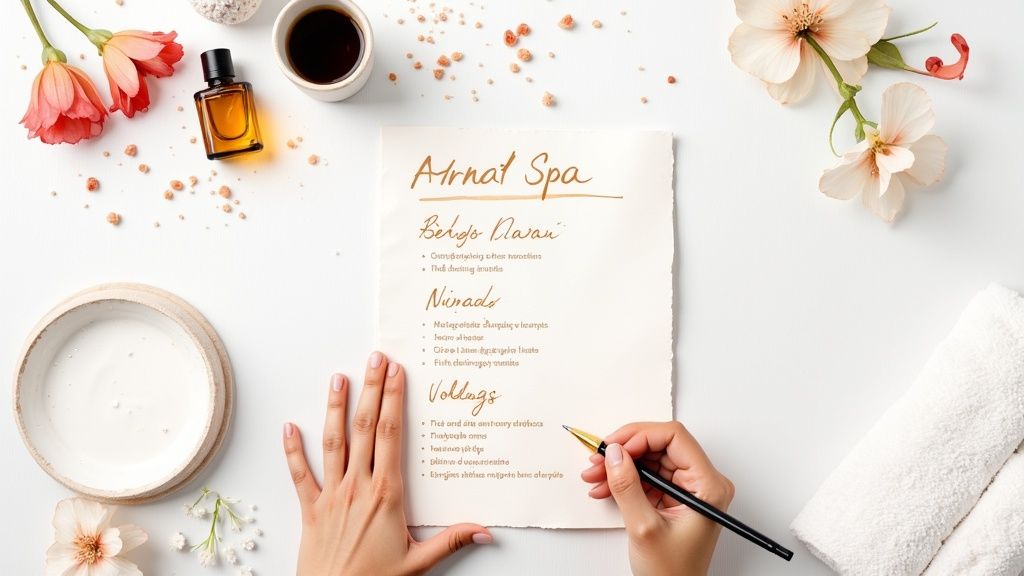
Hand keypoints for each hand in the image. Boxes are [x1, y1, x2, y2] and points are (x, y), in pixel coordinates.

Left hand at [283, 352, 492, 575]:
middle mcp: (358, 487)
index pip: (392, 436)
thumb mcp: (418, 563)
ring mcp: (332, 496)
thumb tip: (485, 531)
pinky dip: (292, 450)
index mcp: (387, 494)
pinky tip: (289, 427)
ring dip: (335, 408)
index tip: (396, 373)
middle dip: (372, 390)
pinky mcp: (311, 510)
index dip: (394, 400)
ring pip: (334, 442)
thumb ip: (451, 541)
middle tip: (375, 359)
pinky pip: (300, 475)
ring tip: (338, 379)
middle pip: (366, 428)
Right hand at [581, 422, 733, 575]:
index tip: (615, 447)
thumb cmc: (673, 573)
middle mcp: (702, 482)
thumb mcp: (644, 528)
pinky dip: (625, 478)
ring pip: (650, 459)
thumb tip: (615, 454)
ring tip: (595, 476)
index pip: (675, 437)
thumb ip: (627, 486)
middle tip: (598, 459)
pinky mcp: (675, 497)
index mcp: (708, 486)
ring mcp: (689, 489)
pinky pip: (648, 475)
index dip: (641, 436)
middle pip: (660, 445)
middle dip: (625, 451)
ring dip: (621, 465)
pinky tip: (604, 486)